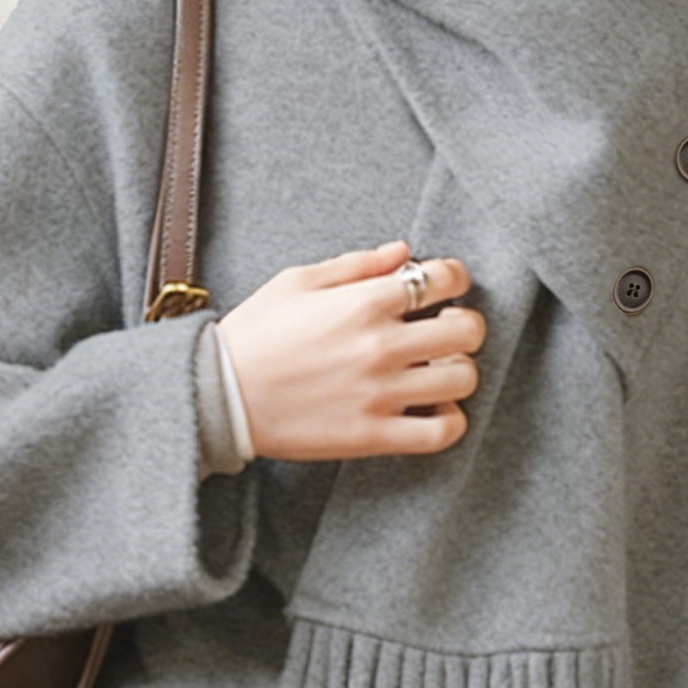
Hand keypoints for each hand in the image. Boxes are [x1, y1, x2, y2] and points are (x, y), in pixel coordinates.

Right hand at [216, 237, 483, 462]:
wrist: (220, 395)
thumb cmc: (254, 334)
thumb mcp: (297, 281)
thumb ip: (356, 265)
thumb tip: (404, 252)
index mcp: (363, 302)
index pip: (444, 279)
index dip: (455, 278)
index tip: (447, 286)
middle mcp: (380, 345)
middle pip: (467, 330)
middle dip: (465, 325)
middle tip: (448, 330)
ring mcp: (380, 393)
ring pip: (462, 379)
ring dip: (459, 372)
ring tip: (439, 371)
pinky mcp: (374, 435)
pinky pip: (441, 433)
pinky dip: (451, 421)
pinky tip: (434, 409)